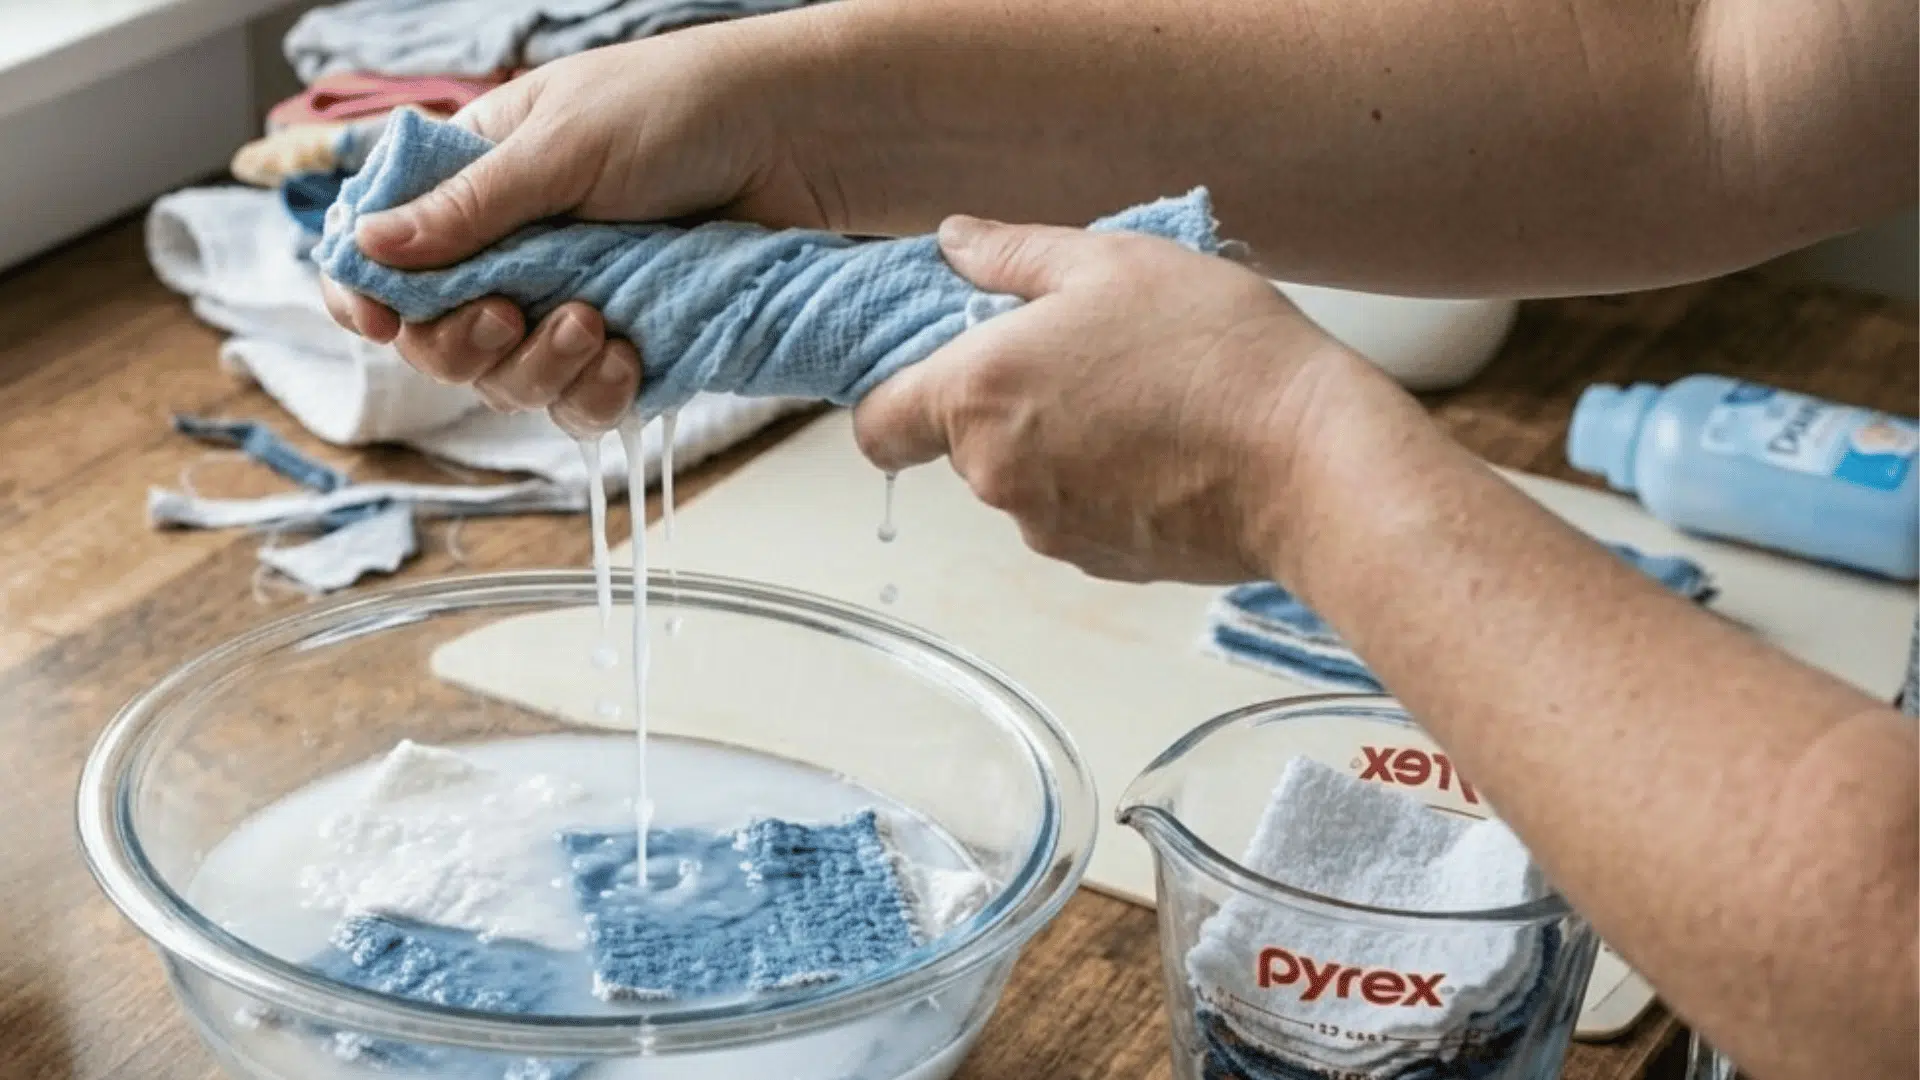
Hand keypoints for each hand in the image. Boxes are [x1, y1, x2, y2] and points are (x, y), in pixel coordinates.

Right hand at [320, 23, 838, 432]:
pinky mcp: (631, 345)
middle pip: (440, 339)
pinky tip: (626, 356)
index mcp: (478, 184)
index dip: (369, 297)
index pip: (388, 255)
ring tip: (591, 325)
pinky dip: (596, 394)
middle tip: (505, 315)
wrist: (795, 141)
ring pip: (509, 382)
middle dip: (462, 343)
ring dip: (537, 368)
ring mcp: (572, 302)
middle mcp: (517, 251)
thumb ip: (469, 208)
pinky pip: (583, 403)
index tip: (379, 323)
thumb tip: (369, 247)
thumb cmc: (679, 109)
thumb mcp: (561, 146)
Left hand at [854, 217, 1381, 584]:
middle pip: (961, 446)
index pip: (877, 425)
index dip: (896, 398)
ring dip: (1059, 444)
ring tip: (1142, 399)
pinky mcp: (1101, 563)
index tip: (941, 368)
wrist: (1310, 463)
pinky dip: (1105, 485)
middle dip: (1005, 405)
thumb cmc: (1214, 351)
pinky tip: (1168, 448)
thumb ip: (1014, 254)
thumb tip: (954, 243)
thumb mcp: (1112, 263)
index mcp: (978, 395)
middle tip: (1084, 356)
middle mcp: (996, 475)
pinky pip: (1077, 516)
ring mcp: (1048, 528)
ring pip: (1023, 482)